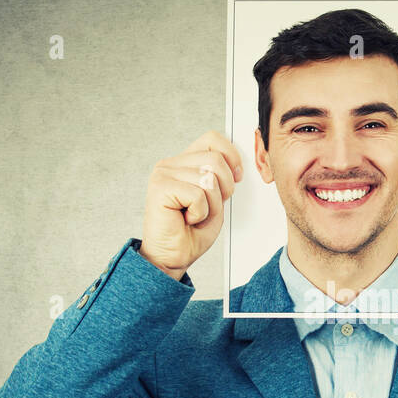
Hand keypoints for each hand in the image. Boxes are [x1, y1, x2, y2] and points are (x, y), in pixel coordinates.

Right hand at [139, 130, 242, 279]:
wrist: (173, 257)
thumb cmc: (191, 233)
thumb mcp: (216, 199)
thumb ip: (222, 177)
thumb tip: (238, 164)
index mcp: (184, 163)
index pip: (213, 139)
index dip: (231, 157)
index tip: (236, 178)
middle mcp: (171, 164)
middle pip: (216, 160)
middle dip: (224, 189)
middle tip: (208, 207)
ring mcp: (163, 173)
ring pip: (209, 179)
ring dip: (211, 205)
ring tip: (195, 214)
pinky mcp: (160, 187)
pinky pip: (199, 194)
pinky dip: (200, 213)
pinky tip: (187, 218)